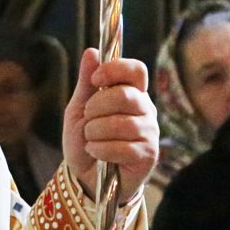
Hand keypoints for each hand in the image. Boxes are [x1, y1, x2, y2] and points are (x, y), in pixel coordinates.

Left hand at [62, 48, 157, 199]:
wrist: (85, 177)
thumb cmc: (85, 140)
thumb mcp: (79, 109)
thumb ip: (87, 83)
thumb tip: (92, 52)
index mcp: (132, 93)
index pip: (136, 70)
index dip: (115, 69)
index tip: (96, 79)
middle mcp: (146, 110)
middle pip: (126, 95)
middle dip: (97, 107)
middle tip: (88, 118)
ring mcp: (150, 133)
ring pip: (122, 123)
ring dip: (95, 132)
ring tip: (90, 139)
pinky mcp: (148, 155)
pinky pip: (123, 147)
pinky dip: (101, 150)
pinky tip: (96, 153)